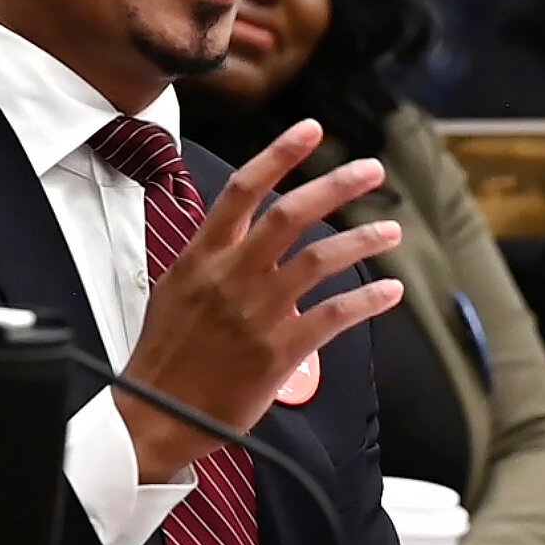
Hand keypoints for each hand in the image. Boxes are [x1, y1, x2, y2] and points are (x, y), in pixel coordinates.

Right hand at [116, 119, 403, 482]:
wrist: (155, 413)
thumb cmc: (162, 355)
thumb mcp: (173, 290)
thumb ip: (208, 258)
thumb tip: (235, 233)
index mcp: (202, 257)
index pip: (243, 189)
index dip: (280, 155)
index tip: (311, 131)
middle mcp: (231, 276)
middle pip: (291, 214)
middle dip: (337, 185)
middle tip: (370, 171)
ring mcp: (256, 313)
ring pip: (319, 260)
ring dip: (361, 240)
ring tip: (390, 230)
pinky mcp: (277, 352)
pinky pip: (332, 316)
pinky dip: (366, 301)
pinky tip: (387, 292)